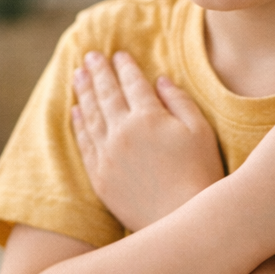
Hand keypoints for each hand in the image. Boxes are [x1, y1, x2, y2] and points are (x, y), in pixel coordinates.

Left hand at [71, 51, 224, 231]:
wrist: (180, 219)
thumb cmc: (199, 173)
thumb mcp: (199, 131)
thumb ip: (178, 101)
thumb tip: (160, 80)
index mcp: (149, 117)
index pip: (132, 83)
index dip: (124, 66)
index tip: (118, 54)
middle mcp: (122, 132)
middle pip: (106, 94)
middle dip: (98, 72)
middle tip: (90, 56)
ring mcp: (107, 155)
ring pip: (90, 116)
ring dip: (83, 92)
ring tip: (77, 75)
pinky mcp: (100, 177)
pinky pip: (85, 144)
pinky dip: (79, 125)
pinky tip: (75, 112)